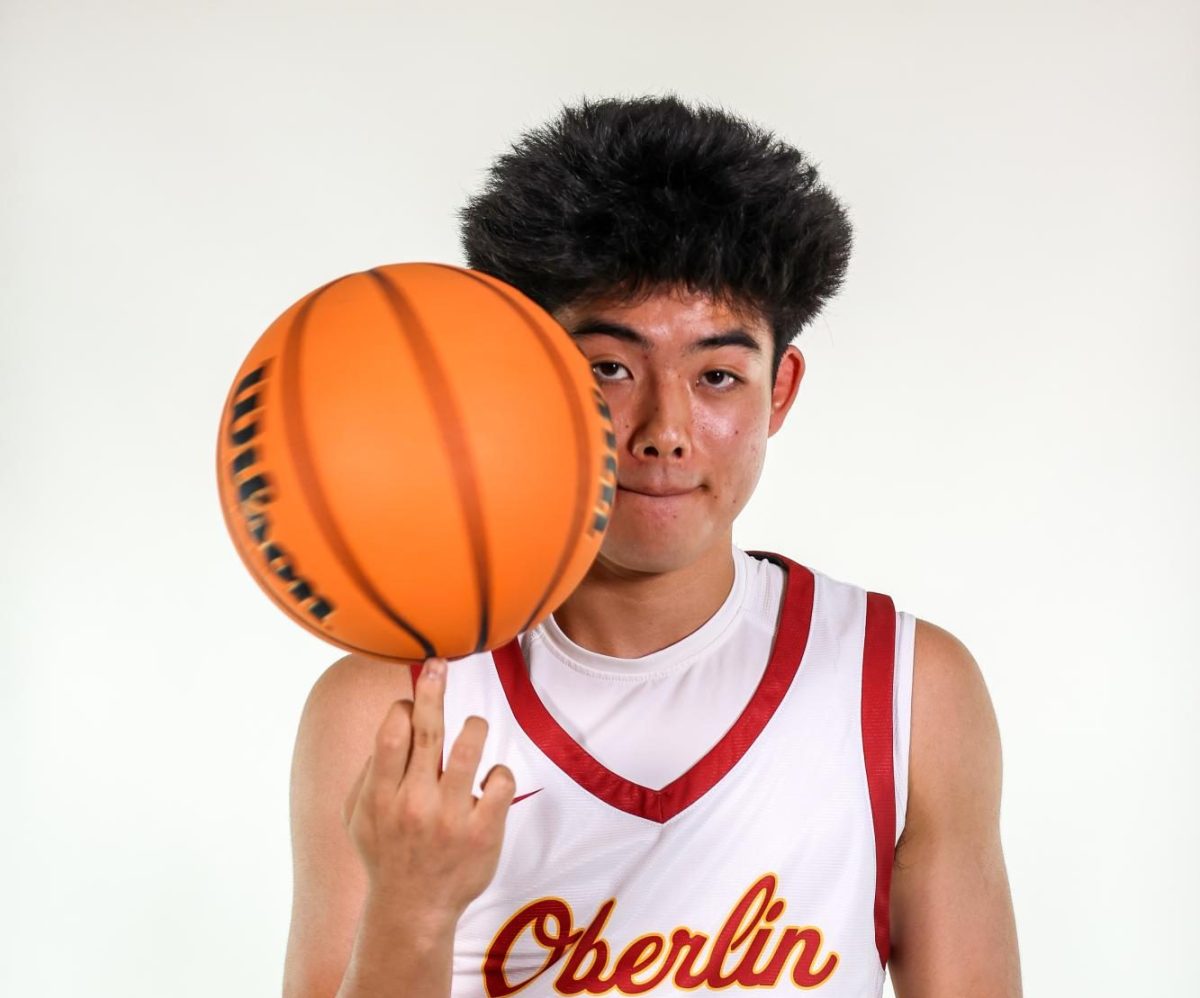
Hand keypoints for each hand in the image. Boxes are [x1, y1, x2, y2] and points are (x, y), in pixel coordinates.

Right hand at [341, 657, 515, 921]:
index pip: (391, 733)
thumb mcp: (358, 815)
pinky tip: (488, 782)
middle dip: (433, 689)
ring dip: (473, 727)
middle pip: (427, 730)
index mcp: (381, 797)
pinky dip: (497, 772)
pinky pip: (500, 778)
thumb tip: (393, 717)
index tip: (411, 702)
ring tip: (471, 730)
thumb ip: (371, 769)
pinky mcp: (484, 832)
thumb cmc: (386, 853)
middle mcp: (414, 804)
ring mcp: (451, 818)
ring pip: (471, 745)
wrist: (412, 911)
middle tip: (438, 664)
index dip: (403, 708)